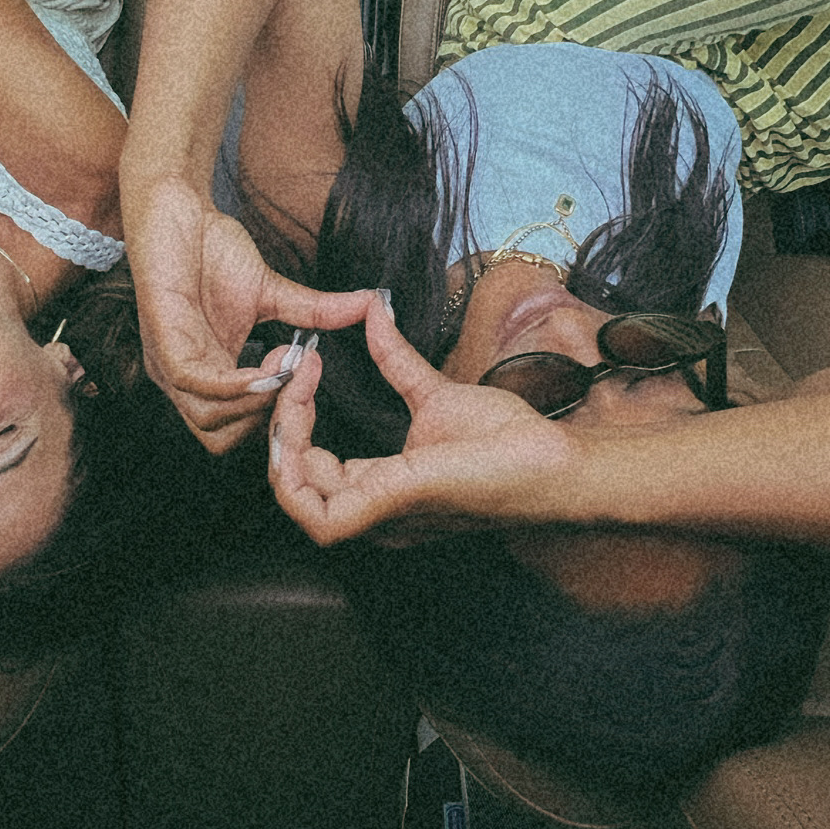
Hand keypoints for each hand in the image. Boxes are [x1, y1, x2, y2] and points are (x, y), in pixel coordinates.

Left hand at [125, 172, 374, 450]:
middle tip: (295, 374)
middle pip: (219, 438)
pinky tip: (268, 364)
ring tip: (285, 363)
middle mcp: (180, 378)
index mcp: (203, 374)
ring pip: (207, 420)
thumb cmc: (211, 249)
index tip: (304, 377)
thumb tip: (371, 306)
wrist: (177, 206)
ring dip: (256, 401)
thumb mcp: (272, 291)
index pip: (234, 429)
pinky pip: (194, 383)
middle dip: (266, 416)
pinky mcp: (162, 339)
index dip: (273, 415)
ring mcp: (167, 362)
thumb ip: (313, 312)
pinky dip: (234, 384)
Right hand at [270, 295, 580, 543]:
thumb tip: (374, 312)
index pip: (311, 466)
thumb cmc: (509, 441)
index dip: (295, 418)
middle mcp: (371, 511)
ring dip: (280, 438)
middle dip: (279, 422)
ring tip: (293, 388)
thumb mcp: (433, 391)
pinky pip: (313, 514)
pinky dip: (292, 467)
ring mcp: (378, 516)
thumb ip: (395, 360)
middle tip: (290, 372)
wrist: (551, 457)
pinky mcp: (387, 507)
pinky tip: (302, 414)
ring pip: (293, 496)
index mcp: (379, 490)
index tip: (304, 366)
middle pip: (293, 479)